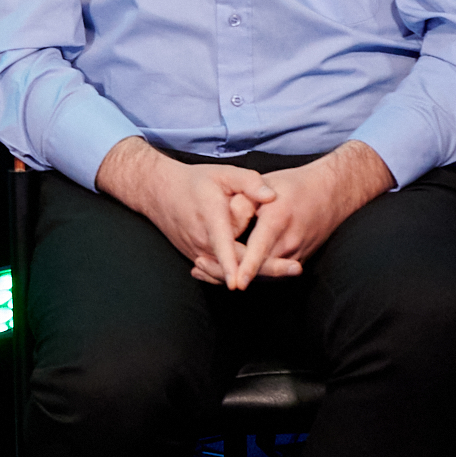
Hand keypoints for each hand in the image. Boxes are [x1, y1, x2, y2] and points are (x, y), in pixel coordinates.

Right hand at [96, 137, 277, 289]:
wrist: (159, 192)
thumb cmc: (195, 182)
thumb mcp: (223, 173)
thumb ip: (249, 182)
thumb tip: (272, 196)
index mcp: (210, 218)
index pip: (223, 246)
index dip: (231, 266)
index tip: (241, 283)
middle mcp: (202, 241)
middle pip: (235, 265)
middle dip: (265, 269)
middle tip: (296, 269)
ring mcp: (198, 253)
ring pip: (228, 272)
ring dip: (255, 275)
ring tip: (287, 270)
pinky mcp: (198, 258)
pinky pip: (220, 273)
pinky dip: (241, 274)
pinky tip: (264, 272)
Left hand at [209, 141, 392, 284]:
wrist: (332, 193)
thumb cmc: (295, 186)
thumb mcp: (268, 183)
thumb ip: (245, 198)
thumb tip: (225, 217)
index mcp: (279, 220)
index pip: (261, 249)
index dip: (248, 267)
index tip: (236, 281)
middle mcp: (290, 242)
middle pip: (259, 268)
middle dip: (229, 272)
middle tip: (198, 268)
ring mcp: (296, 254)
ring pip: (264, 274)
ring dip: (236, 274)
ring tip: (202, 269)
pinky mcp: (297, 260)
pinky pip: (272, 273)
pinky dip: (251, 274)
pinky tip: (227, 271)